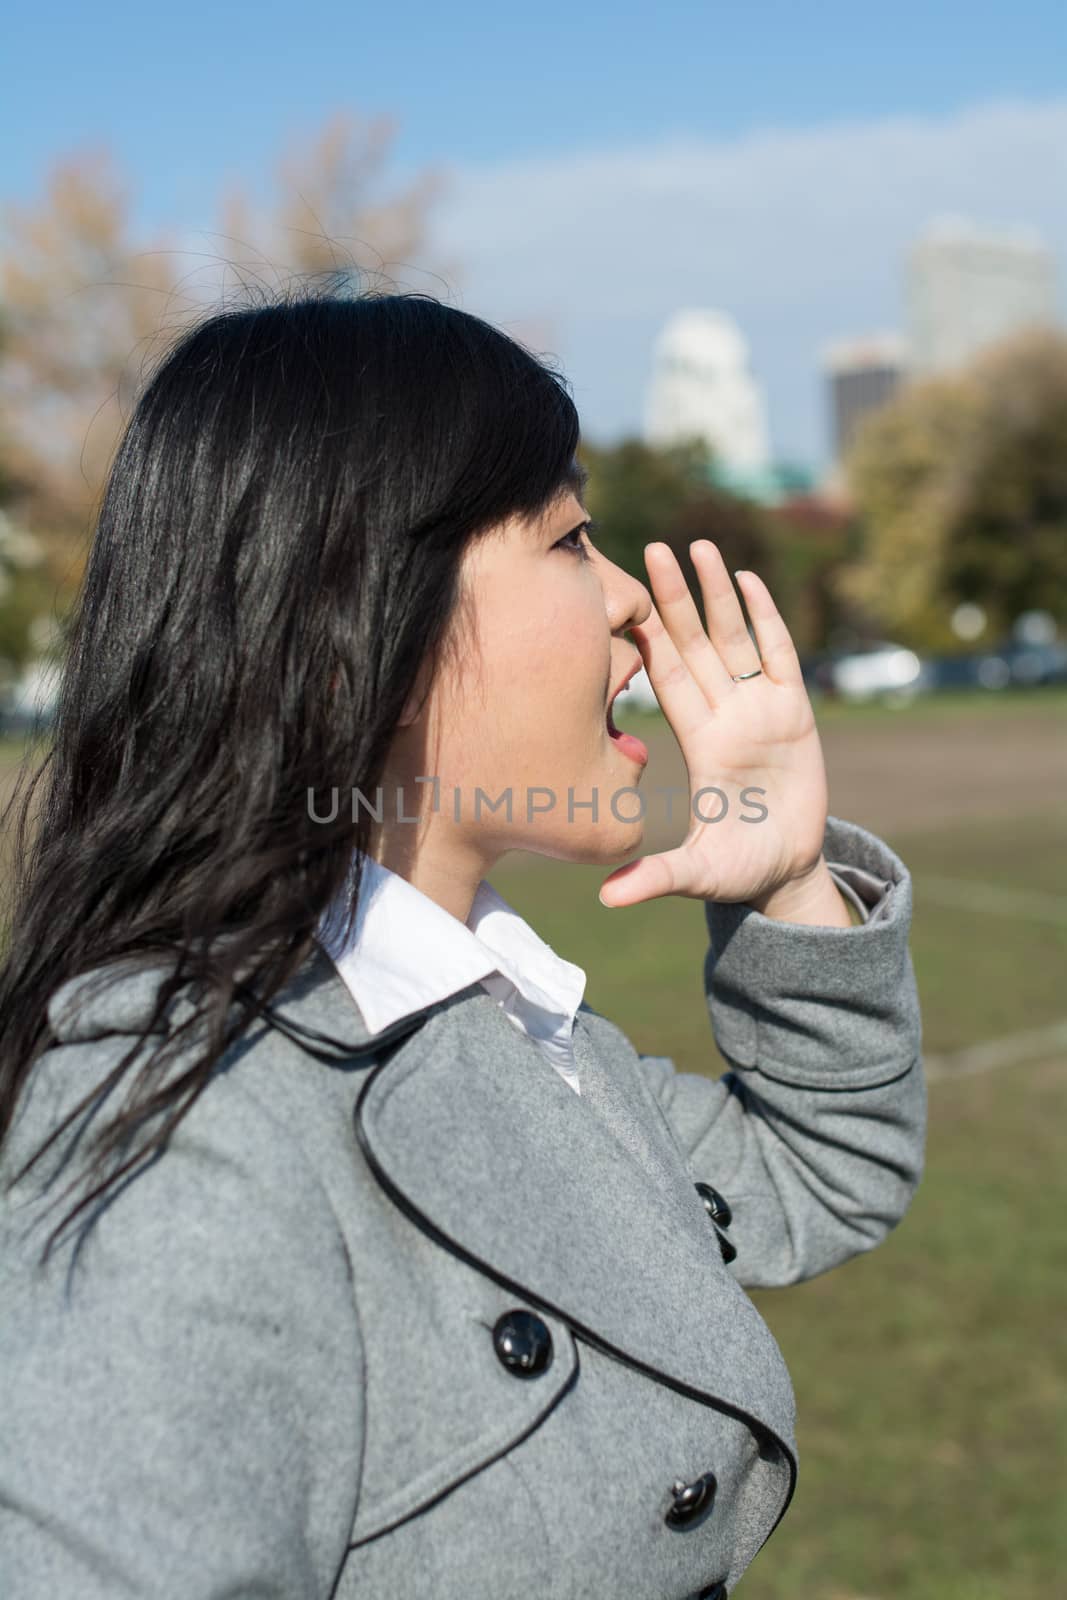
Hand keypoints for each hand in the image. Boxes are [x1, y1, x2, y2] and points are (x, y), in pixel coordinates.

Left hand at [599, 541, 830, 909]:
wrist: (785, 871)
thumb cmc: (737, 869)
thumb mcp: (696, 873)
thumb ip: (656, 877)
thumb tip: (605, 900)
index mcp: (697, 741)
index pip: (666, 679)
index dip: (648, 639)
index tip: (624, 599)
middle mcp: (724, 715)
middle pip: (696, 645)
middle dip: (675, 598)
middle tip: (651, 549)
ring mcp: (760, 709)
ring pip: (735, 639)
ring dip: (718, 594)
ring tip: (701, 547)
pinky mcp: (796, 713)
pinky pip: (779, 656)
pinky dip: (767, 618)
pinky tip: (750, 580)